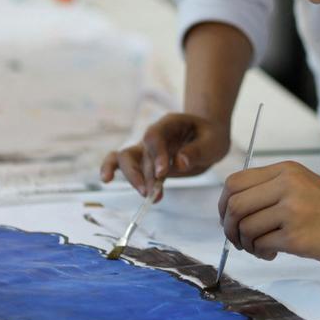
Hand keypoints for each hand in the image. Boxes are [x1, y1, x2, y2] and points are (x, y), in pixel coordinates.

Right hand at [99, 112, 229, 197]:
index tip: (162, 173)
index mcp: (169, 123)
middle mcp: (154, 135)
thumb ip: (196, 151)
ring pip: (126, 158)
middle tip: (151, 192)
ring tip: (147, 196)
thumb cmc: (210, 136)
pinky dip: (112, 169)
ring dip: (132, 178)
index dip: (156, 154)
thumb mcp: (212, 141)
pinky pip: (122, 163)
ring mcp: (146, 148)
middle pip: (138, 151)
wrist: (207, 138)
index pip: (155, 136)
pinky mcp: (145, 162)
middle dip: (142, 174)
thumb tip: (179, 163)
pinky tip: (107, 180)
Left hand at [218, 161, 319, 263]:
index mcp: (287, 170)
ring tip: (262, 248)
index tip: (229, 218)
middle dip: (229, 226)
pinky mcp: (297, 236)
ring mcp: (293, 209)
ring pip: (245, 228)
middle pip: (234, 204)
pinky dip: (261, 253)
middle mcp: (288, 185)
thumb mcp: (305, 185)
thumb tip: (233, 209)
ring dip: (247, 244)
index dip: (224, 204)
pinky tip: (274, 253)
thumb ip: (272, 190)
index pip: (235, 182)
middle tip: (239, 239)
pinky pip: (261, 245)